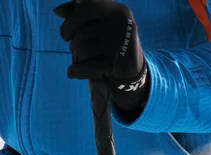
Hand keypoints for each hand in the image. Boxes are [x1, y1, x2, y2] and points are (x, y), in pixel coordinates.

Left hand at [56, 0, 150, 117]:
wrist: (135, 67)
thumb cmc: (111, 39)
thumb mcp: (103, 20)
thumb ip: (83, 12)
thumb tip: (58, 12)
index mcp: (117, 10)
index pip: (84, 8)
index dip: (69, 22)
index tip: (66, 34)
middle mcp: (121, 26)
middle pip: (81, 33)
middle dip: (73, 44)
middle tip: (75, 49)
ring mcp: (120, 46)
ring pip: (82, 50)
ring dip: (76, 57)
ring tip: (81, 59)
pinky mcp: (118, 65)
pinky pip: (87, 68)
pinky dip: (76, 71)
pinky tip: (71, 72)